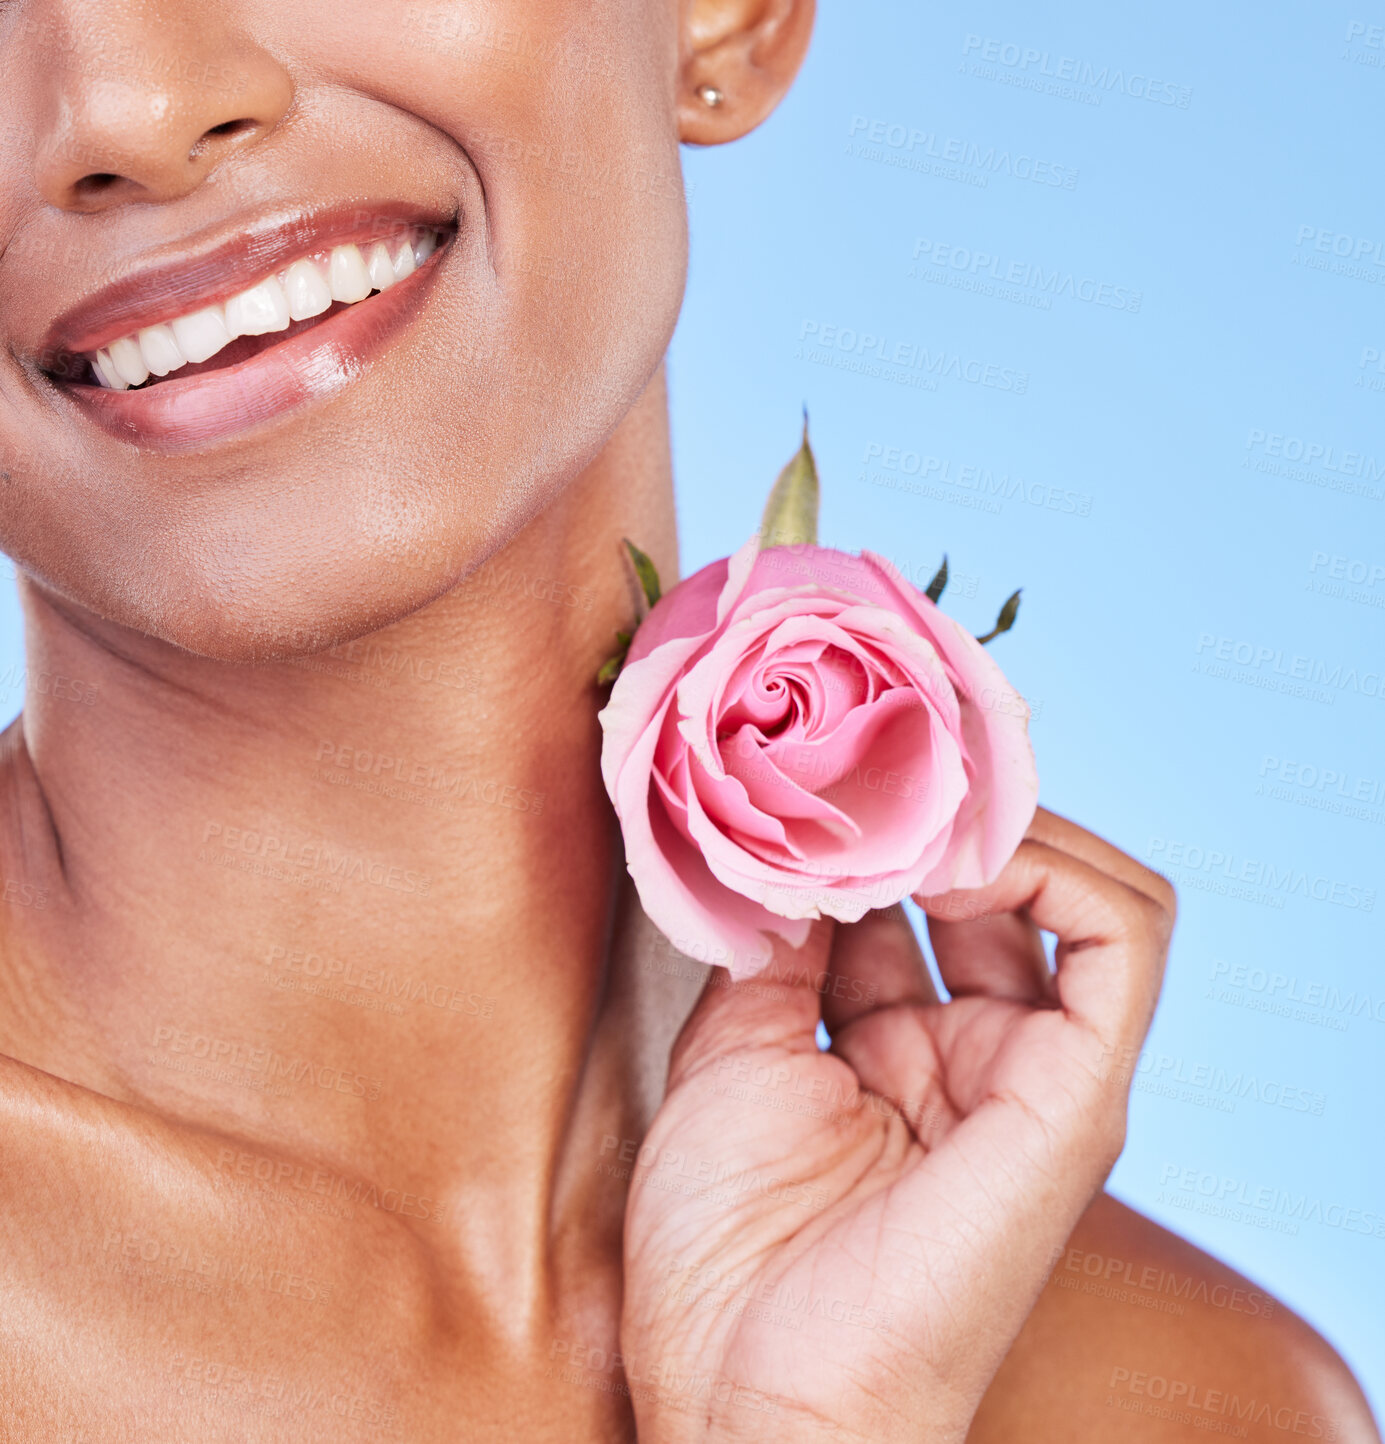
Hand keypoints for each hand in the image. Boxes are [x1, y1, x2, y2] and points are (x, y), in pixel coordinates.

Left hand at [619, 808, 1174, 1442]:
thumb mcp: (735, 1055)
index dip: (882, 828)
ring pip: (1084, 892)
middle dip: (944, 810)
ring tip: (911, 800)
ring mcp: (1035, 1072)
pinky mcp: (1076, 1098)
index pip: (918, 898)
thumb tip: (799, 844)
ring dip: (1000, 824)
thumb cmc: (726, 1249)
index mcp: (899, 1048)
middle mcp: (979, 1050)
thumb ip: (781, 947)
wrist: (750, 1391)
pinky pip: (1121, 942)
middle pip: (999, 886)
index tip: (819, 774)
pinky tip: (955, 854)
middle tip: (874, 758)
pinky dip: (1055, 870)